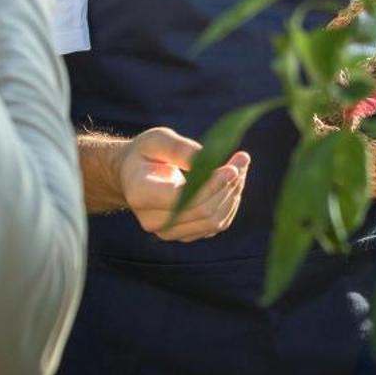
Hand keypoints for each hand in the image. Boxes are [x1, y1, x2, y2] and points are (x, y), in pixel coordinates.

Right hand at [114, 127, 249, 241]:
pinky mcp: (184, 234)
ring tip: (240, 166)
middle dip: (228, 186)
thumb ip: (179, 149)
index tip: (232, 167)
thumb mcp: (156, 140)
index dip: (212, 185)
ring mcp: (168, 231)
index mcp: (141, 194)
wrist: (133, 177)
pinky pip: (215, 225)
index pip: (183, 199)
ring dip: (233, 194)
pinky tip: (233, 180)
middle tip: (242, 159)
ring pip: (213, 222)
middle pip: (203, 212)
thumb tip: (208, 160)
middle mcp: (152, 220)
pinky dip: (229, 203)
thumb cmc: (145, 154)